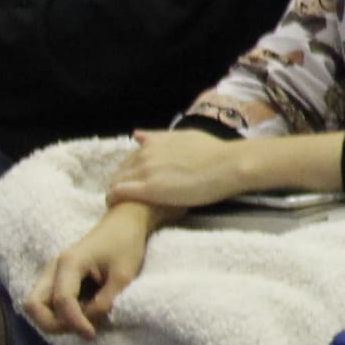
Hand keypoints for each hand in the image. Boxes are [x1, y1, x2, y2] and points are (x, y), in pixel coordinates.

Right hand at [25, 202, 156, 338]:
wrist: (124, 223)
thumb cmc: (126, 245)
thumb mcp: (124, 275)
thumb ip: (105, 302)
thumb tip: (90, 324)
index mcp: (69, 263)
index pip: (62, 300)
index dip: (74, 322)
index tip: (92, 334)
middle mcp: (53, 268)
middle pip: (33, 305)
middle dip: (53, 324)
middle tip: (84, 330)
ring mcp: (52, 273)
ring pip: (37, 306)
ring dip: (55, 321)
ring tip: (85, 323)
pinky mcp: (56, 279)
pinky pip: (47, 302)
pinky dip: (60, 314)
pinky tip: (84, 315)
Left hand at [105, 129, 251, 213]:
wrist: (228, 165)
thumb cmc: (214, 151)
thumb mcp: (185, 137)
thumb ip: (159, 137)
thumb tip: (137, 135)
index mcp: (154, 143)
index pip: (129, 159)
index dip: (129, 173)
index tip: (134, 184)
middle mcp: (145, 154)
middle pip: (119, 171)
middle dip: (120, 184)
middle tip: (129, 199)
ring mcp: (146, 171)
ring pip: (116, 182)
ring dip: (117, 194)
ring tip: (124, 206)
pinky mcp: (149, 189)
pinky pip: (119, 194)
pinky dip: (115, 200)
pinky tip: (120, 209)